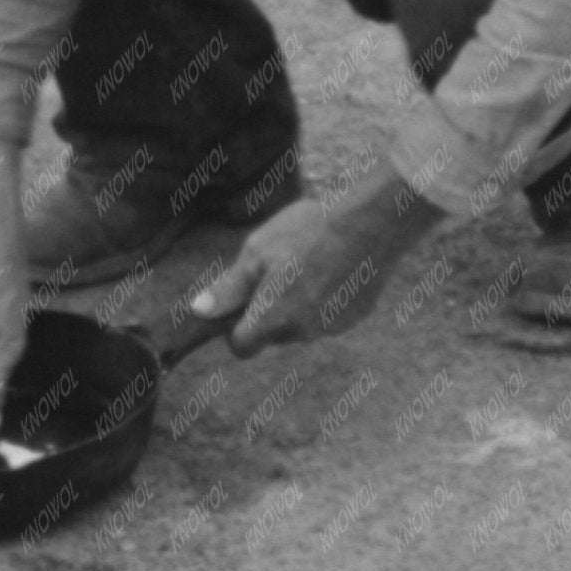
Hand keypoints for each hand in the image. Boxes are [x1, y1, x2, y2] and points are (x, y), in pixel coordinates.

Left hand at [191, 173, 440, 354]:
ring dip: (298, 304)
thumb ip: (228, 288)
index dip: (235, 328)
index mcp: (273, 319)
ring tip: (308, 262)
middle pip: (273, 334)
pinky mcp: (355, 317)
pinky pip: (329, 316)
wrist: (371, 224)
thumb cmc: (307, 233)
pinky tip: (333, 266)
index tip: (243, 301)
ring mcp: (331, 328)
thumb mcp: (258, 252)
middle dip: (269, 311)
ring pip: (302, 324)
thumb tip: (199, 311)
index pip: (242, 347)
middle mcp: (302, 333)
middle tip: (277, 270)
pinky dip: (326, 299)